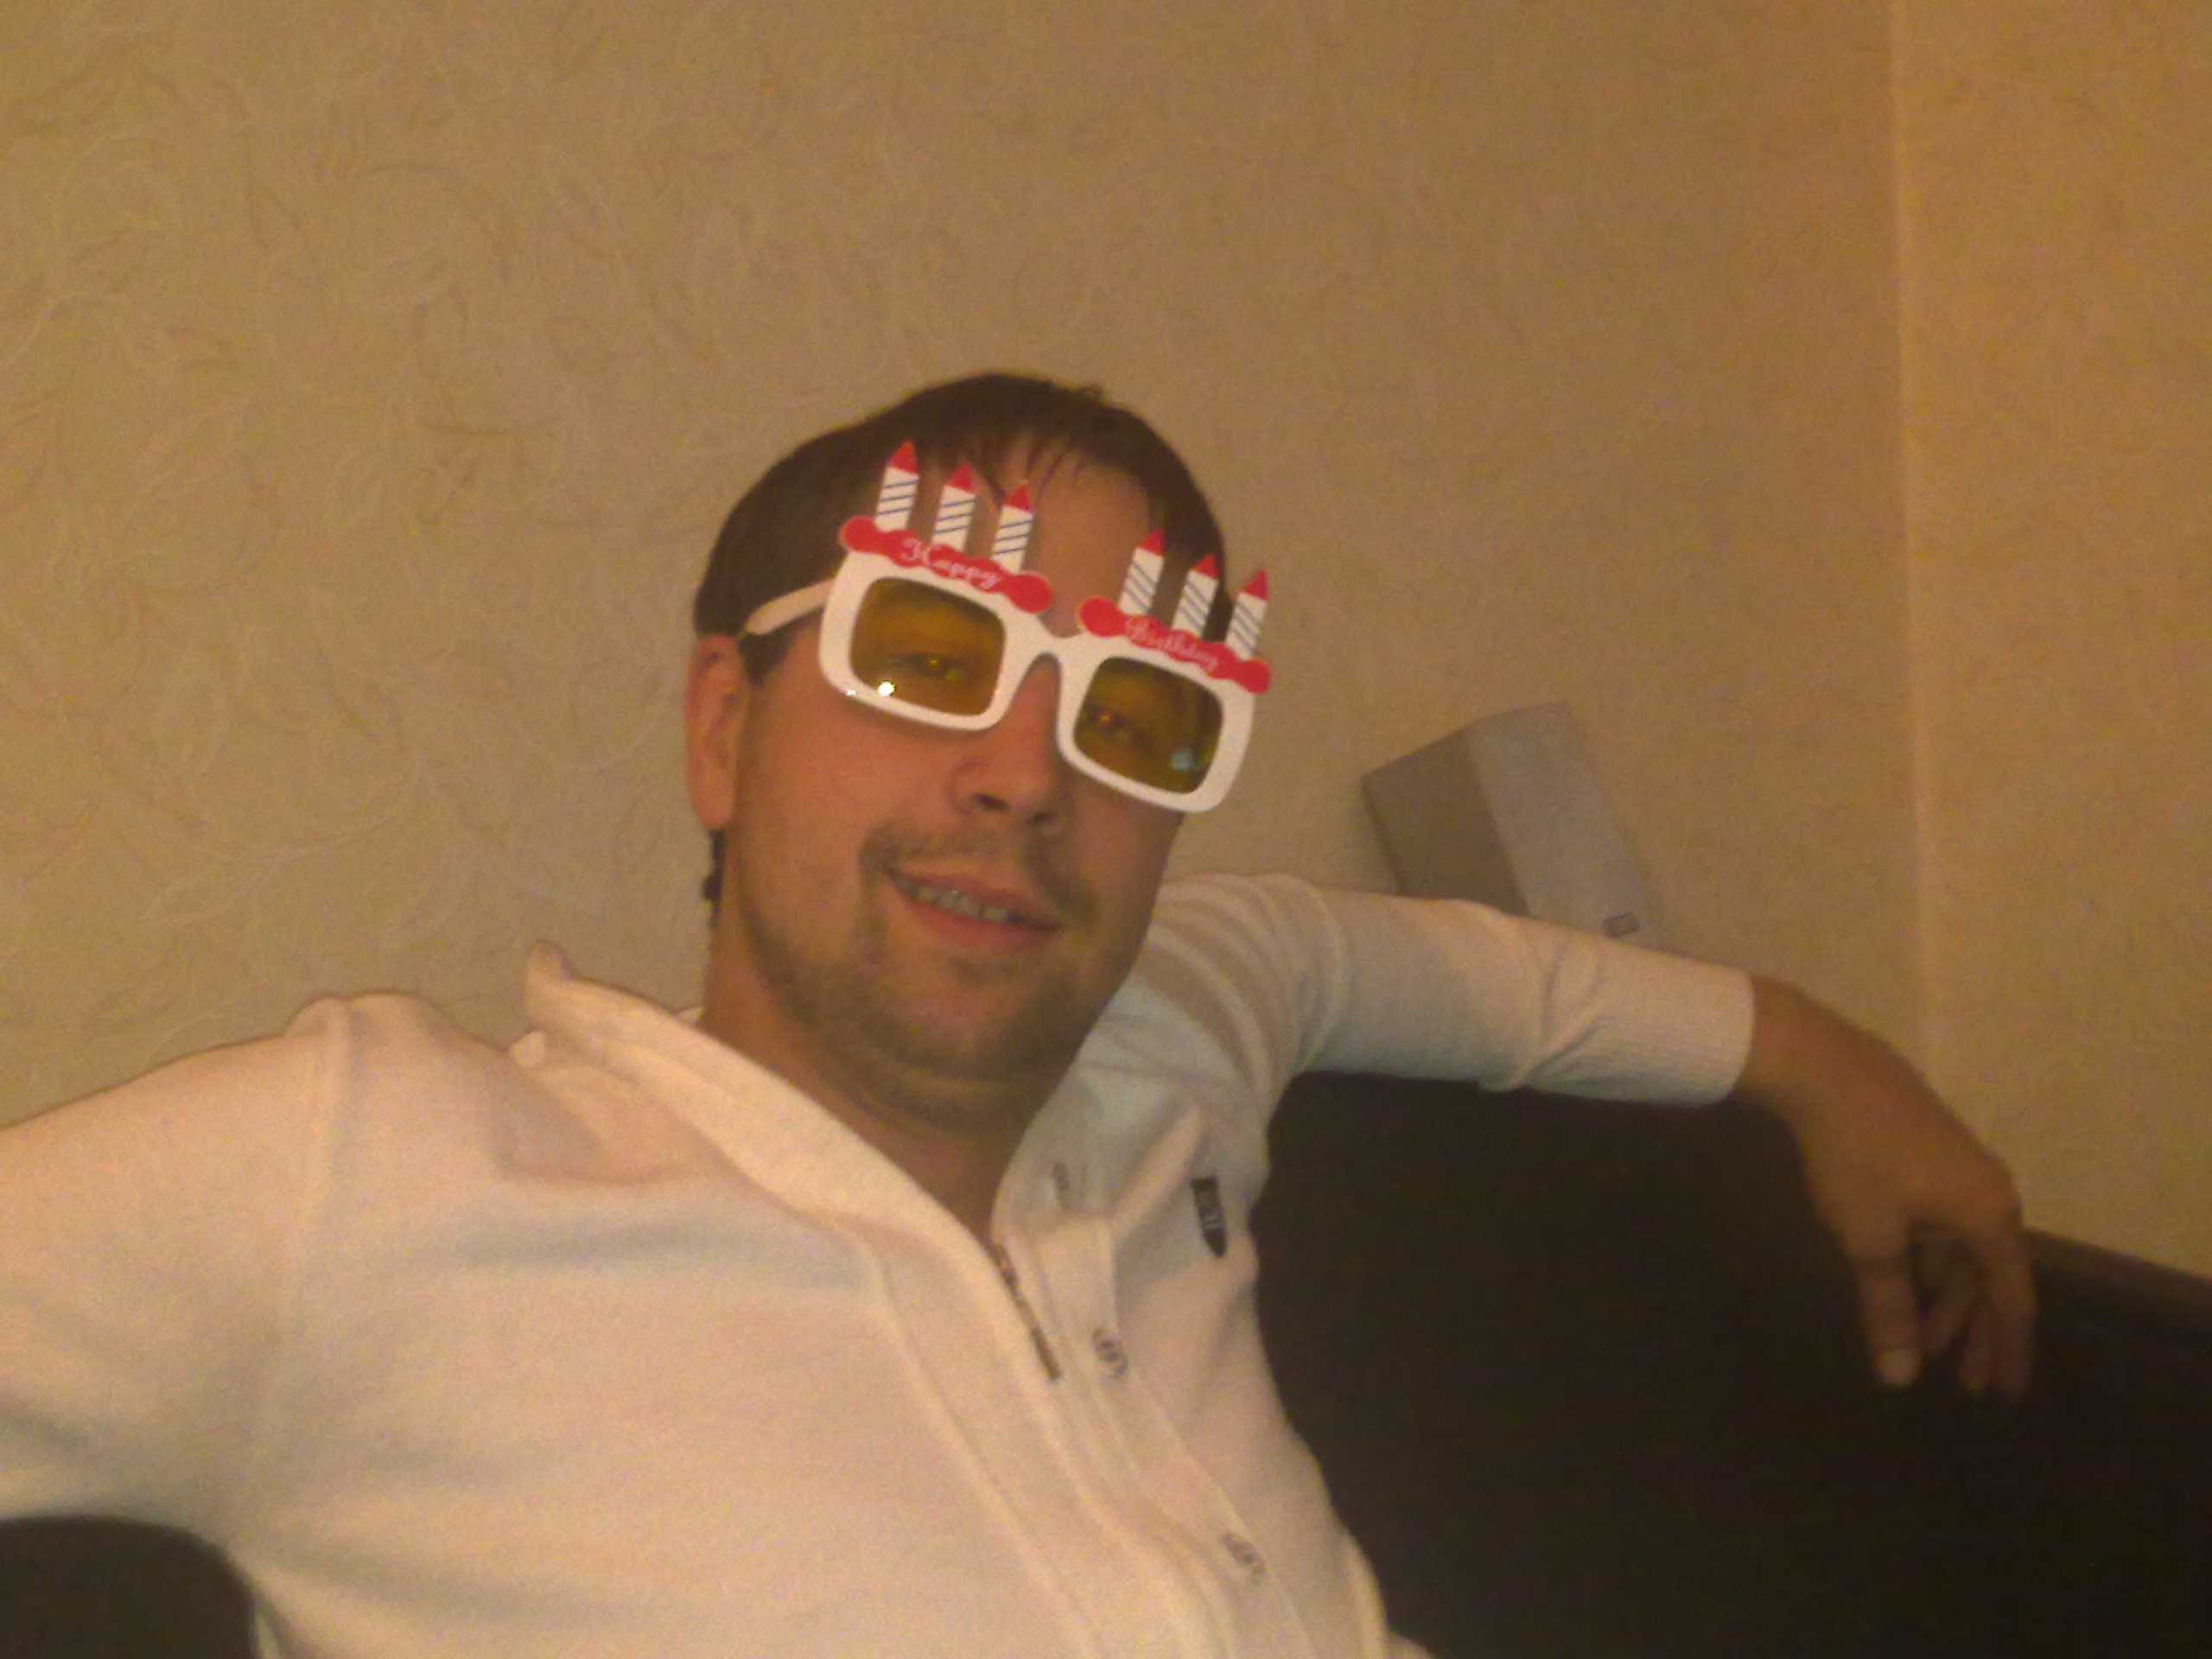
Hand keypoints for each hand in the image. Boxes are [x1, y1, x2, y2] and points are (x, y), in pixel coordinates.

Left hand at [1731, 978, 2034, 1397]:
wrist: (1825, 1068)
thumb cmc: (1855, 1158)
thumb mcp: (1870, 1241)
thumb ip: (1889, 1308)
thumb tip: (1899, 1375)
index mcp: (1990, 1216)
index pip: (2012, 1300)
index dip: (2006, 1350)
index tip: (2002, 1393)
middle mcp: (1989, 1192)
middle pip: (1989, 1277)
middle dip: (1972, 1332)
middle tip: (1960, 1383)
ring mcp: (1960, 1168)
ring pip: (1960, 1249)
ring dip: (1944, 1297)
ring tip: (1919, 1340)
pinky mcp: (1928, 1152)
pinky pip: (1942, 1223)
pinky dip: (1928, 1260)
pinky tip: (1905, 1280)